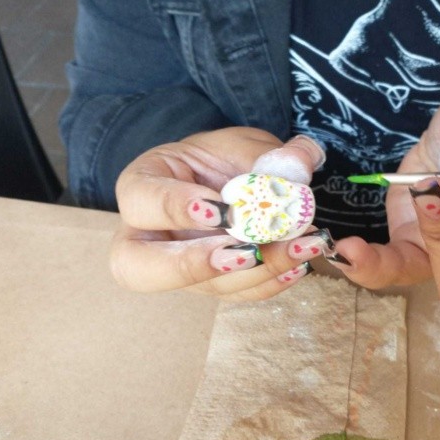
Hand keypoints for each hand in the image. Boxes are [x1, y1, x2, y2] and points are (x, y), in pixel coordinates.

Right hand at [110, 128, 326, 300]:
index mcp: (142, 187)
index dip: (176, 208)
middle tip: (246, 252)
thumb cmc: (223, 159)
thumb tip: (301, 161)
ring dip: (258, 271)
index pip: (141, 201)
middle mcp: (150, 237)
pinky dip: (273, 281)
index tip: (220, 210)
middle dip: (195, 265)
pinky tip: (300, 263)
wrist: (233, 179)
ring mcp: (181, 269)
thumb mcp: (243, 144)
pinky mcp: (215, 285)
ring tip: (299, 248)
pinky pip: (240, 294)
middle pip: (138, 269)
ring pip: (205, 286)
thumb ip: (268, 155)